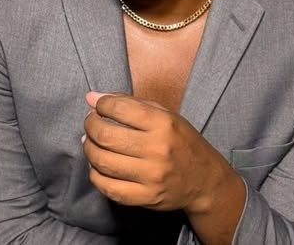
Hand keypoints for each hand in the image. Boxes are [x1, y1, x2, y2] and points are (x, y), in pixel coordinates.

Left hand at [82, 91, 236, 213]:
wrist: (204, 178)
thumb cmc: (180, 140)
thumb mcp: (163, 114)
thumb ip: (128, 102)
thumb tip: (91, 97)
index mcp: (163, 123)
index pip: (119, 108)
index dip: (102, 104)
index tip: (99, 106)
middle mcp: (157, 149)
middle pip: (106, 135)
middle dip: (90, 125)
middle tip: (91, 123)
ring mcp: (151, 176)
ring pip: (102, 161)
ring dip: (89, 148)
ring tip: (91, 142)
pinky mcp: (145, 198)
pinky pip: (108, 187)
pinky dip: (95, 174)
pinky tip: (98, 165)